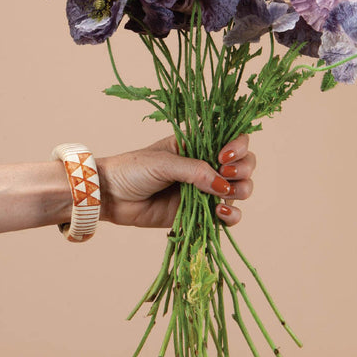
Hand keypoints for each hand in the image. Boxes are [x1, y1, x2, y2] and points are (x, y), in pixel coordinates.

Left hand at [97, 134, 254, 227]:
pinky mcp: (200, 213)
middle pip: (244, 165)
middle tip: (225, 174)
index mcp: (199, 145)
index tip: (224, 157)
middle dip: (242, 169)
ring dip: (240, 192)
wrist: (112, 196)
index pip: (233, 140)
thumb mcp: (164, 163)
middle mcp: (207, 166)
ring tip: (222, 196)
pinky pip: (226, 216)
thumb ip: (195, 171)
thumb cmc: (134, 169)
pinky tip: (221, 213)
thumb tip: (223, 186)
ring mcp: (205, 190)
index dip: (238, 147)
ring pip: (239, 190)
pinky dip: (231, 216)